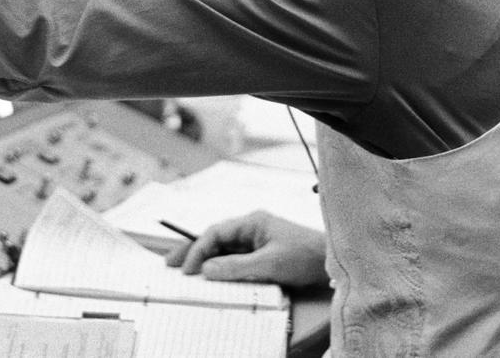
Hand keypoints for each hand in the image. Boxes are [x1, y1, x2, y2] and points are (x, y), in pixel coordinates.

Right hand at [164, 211, 328, 287]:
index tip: (187, 269)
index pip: (216, 233)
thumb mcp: (269, 264)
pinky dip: (220, 267)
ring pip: (223, 249)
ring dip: (204, 260)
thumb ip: (236, 267)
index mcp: (252, 222)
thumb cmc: (305, 257)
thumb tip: (207, 269)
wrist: (331, 262)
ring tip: (183, 272)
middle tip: (169, 264)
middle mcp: (251, 228)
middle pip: (215, 238)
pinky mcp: (262, 254)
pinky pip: (234, 260)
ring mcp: (256, 241)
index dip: (197, 250)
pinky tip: (210, 278)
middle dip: (192, 250)